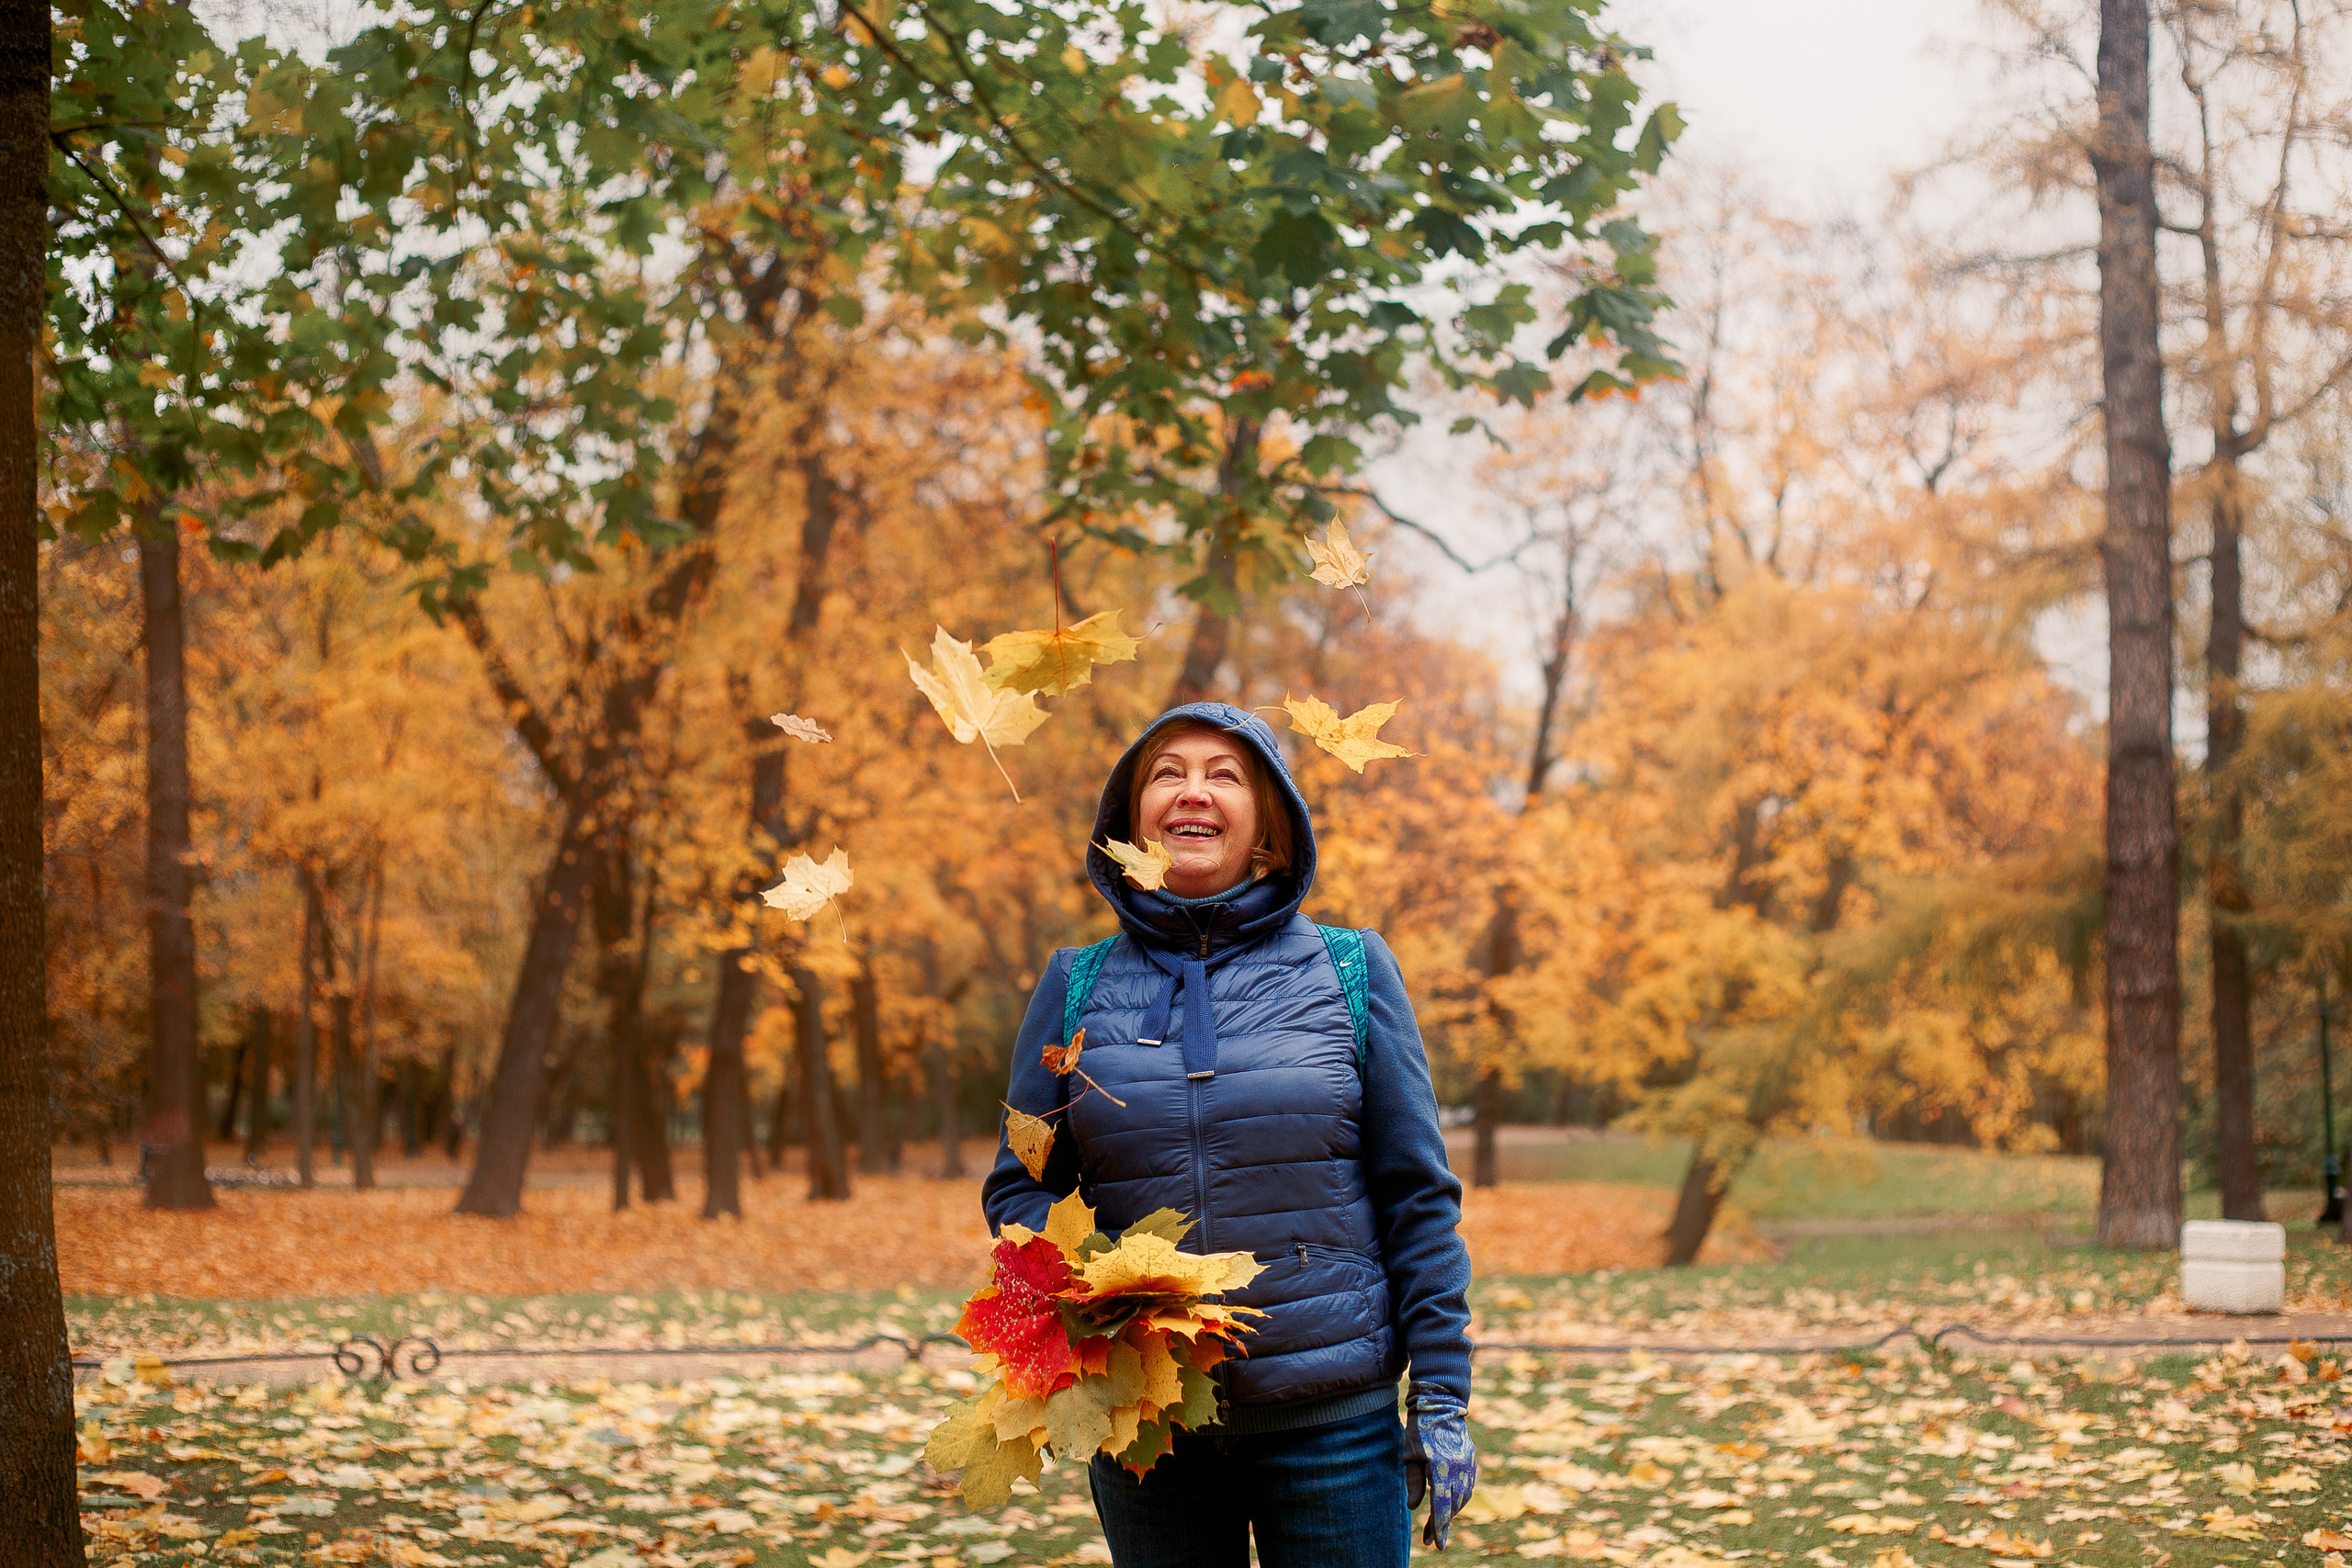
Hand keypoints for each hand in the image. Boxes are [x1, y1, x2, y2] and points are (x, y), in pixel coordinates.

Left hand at [1402, 1383, 1476, 1547]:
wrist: (1440, 1403)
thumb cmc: (1420, 1428)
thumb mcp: (1411, 1454)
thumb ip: (1414, 1482)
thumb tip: (1414, 1507)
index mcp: (1441, 1469)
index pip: (1441, 1507)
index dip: (1439, 1527)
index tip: (1436, 1545)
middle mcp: (1459, 1469)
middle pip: (1454, 1506)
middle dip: (1443, 1524)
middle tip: (1431, 1538)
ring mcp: (1468, 1464)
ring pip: (1464, 1497)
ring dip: (1453, 1512)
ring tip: (1439, 1523)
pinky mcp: (1471, 1459)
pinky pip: (1469, 1485)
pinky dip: (1461, 1498)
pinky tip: (1452, 1504)